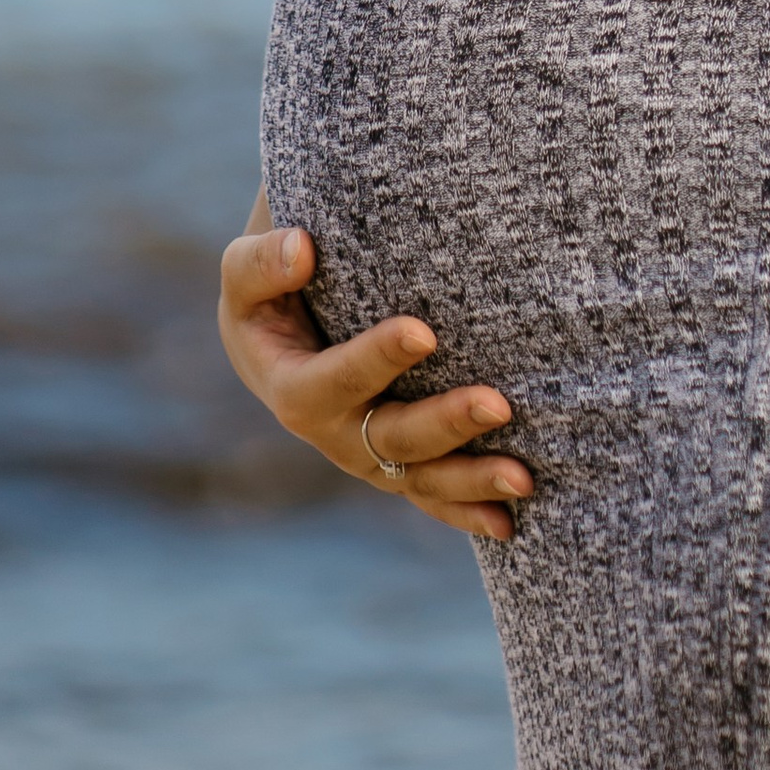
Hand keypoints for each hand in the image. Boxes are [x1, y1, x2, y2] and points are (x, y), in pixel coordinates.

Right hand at [217, 193, 533, 542]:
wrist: (278, 336)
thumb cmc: (267, 292)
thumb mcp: (245, 271)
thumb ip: (262, 262)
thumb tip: (301, 248)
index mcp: (292, 388)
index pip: (334, 380)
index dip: (375, 360)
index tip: (424, 331)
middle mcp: (331, 433)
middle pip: (388, 439)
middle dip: (444, 424)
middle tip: (499, 404)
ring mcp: (365, 455)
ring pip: (419, 479)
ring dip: (471, 480)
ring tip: (524, 477)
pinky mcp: (394, 463)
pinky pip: (431, 494)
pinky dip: (468, 509)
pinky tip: (510, 520)